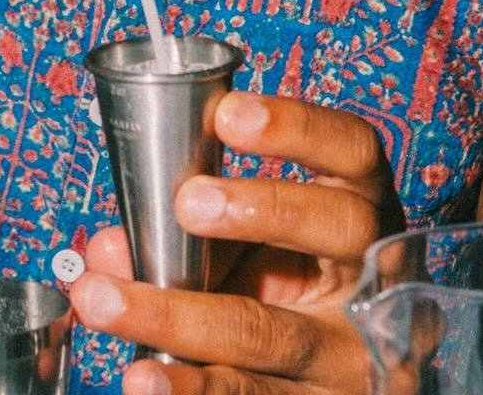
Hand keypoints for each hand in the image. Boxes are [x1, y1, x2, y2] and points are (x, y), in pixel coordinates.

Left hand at [70, 93, 403, 393]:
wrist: (343, 376)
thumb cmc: (287, 287)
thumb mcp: (254, 248)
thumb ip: (191, 235)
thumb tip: (106, 251)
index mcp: (364, 208)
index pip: (352, 150)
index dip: (297, 127)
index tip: (228, 114)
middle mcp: (376, 276)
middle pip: (331, 230)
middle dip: (256, 211)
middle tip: (185, 202)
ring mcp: (355, 354)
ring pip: (273, 334)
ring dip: (178, 318)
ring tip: (108, 302)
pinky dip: (190, 387)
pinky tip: (144, 377)